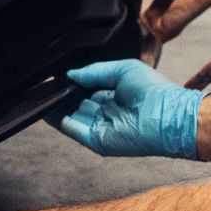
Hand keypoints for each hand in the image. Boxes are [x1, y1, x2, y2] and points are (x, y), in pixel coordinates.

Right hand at [58, 60, 205, 159]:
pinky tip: (48, 110)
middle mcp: (107, 112)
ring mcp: (102, 127)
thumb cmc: (155, 91)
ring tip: (42, 95)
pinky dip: (60, 122)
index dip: (72, 84)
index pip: (87, 90)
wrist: (169, 116)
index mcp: (115, 95)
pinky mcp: (99, 141)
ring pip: (72, 117)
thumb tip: (70, 74)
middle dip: (61, 95)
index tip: (56, 77)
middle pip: (76, 104)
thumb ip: (95, 71)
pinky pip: (75, 131)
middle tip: (46, 85)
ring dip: (56, 108)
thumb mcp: (123, 70)